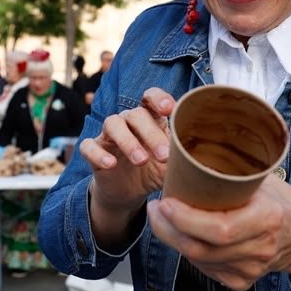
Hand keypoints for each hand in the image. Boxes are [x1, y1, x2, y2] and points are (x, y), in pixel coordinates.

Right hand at [82, 88, 173, 218]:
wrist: (128, 193)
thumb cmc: (153, 172)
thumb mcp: (171, 167)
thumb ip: (182, 160)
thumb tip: (201, 161)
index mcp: (151, 119)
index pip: (151, 97)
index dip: (158, 98)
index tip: (169, 109)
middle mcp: (129, 122)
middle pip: (136, 114)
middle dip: (151, 133)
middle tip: (164, 156)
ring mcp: (109, 135)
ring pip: (113, 124)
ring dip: (128, 141)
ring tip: (141, 160)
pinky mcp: (94, 151)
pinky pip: (89, 145)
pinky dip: (98, 153)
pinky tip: (111, 164)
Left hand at [147, 177, 290, 290]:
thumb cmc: (279, 198)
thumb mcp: (261, 179)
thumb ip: (229, 173)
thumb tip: (186, 152)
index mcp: (268, 219)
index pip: (219, 229)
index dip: (185, 219)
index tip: (164, 202)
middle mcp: (261, 249)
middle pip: (200, 249)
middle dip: (168, 229)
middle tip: (154, 209)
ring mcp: (252, 269)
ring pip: (198, 260)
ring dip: (174, 240)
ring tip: (164, 218)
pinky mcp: (242, 282)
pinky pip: (205, 269)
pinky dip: (189, 252)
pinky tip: (184, 235)